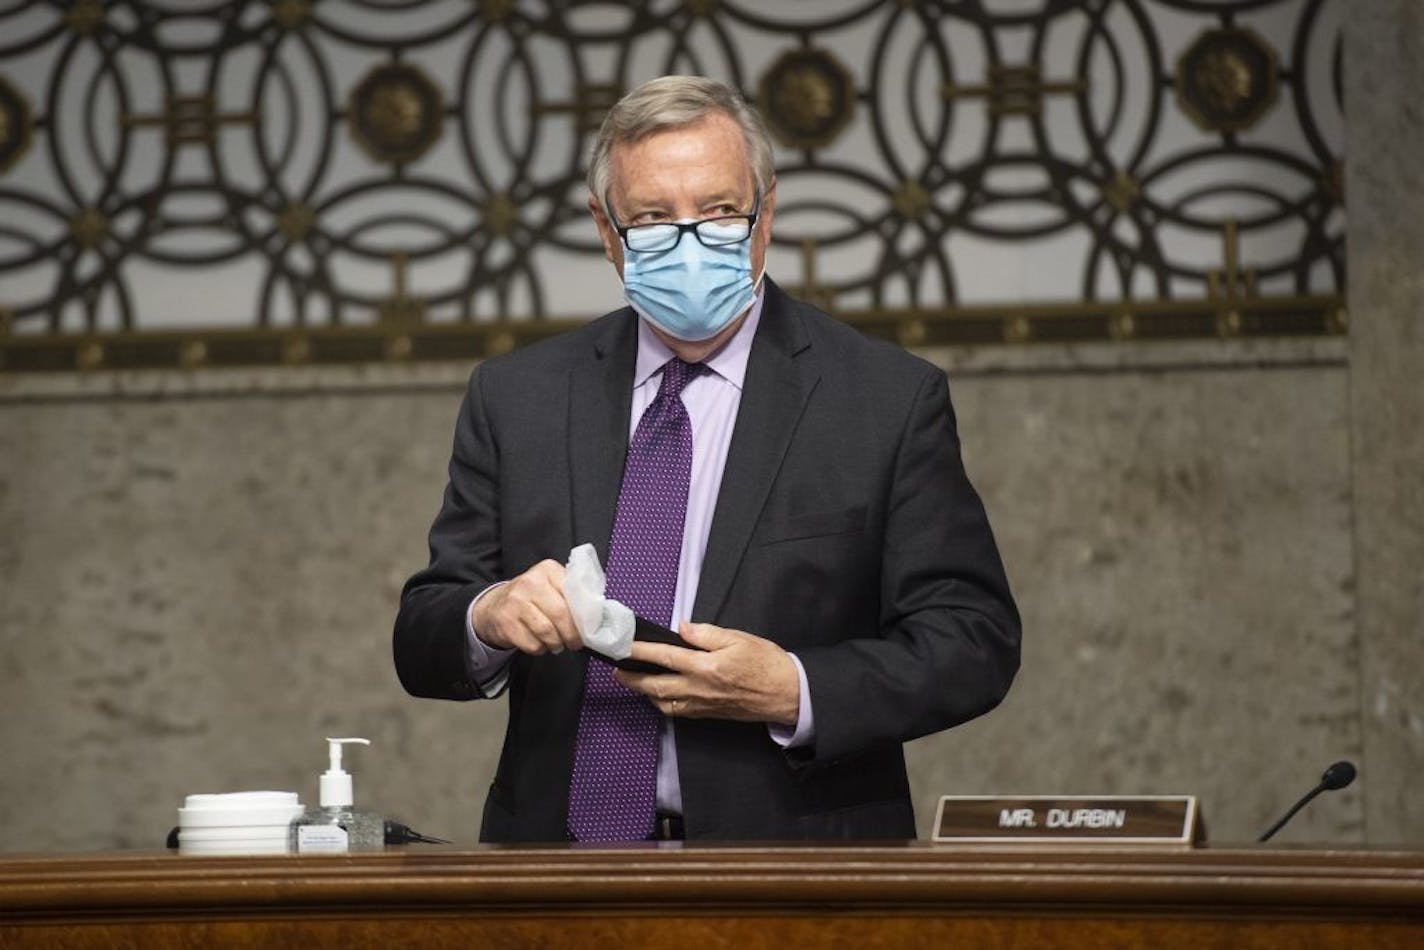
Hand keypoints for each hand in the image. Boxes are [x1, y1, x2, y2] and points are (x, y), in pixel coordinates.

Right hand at [470, 560, 581, 655]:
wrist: (494, 607)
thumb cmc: (532, 599)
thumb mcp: (551, 586)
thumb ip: (571, 594)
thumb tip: (594, 615)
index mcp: (547, 570)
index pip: (573, 594)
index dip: (583, 615)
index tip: (587, 628)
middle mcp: (530, 582)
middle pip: (560, 614)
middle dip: (572, 634)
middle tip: (574, 643)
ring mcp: (515, 602)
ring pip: (547, 632)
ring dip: (556, 643)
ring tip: (557, 644)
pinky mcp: (506, 622)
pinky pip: (532, 644)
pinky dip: (540, 649)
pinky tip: (539, 643)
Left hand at [615, 622, 799, 725]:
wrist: (787, 695)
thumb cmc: (767, 663)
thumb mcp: (739, 639)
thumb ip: (707, 634)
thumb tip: (682, 628)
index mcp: (706, 667)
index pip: (664, 657)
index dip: (640, 651)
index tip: (623, 646)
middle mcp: (699, 689)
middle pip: (655, 685)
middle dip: (632, 678)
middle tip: (616, 669)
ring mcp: (702, 704)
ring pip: (663, 703)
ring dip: (644, 692)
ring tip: (632, 681)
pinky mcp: (708, 714)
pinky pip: (677, 712)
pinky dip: (662, 704)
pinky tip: (658, 695)